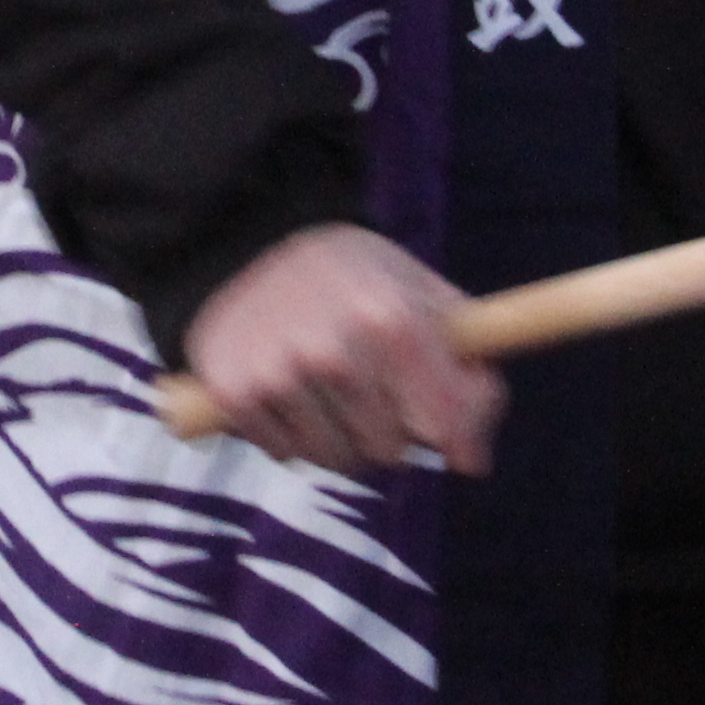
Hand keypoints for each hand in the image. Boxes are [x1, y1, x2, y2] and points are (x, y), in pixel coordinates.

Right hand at [178, 224, 506, 477]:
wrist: (245, 242)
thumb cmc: (357, 279)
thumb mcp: (424, 296)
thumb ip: (468, 370)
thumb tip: (471, 463)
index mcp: (391, 318)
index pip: (443, 425)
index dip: (452, 434)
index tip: (450, 437)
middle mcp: (333, 349)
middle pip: (390, 451)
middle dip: (389, 430)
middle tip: (372, 387)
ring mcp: (278, 372)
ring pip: (336, 460)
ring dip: (339, 438)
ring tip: (328, 388)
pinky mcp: (234, 392)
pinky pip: (286, 454)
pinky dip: (290, 435)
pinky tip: (287, 390)